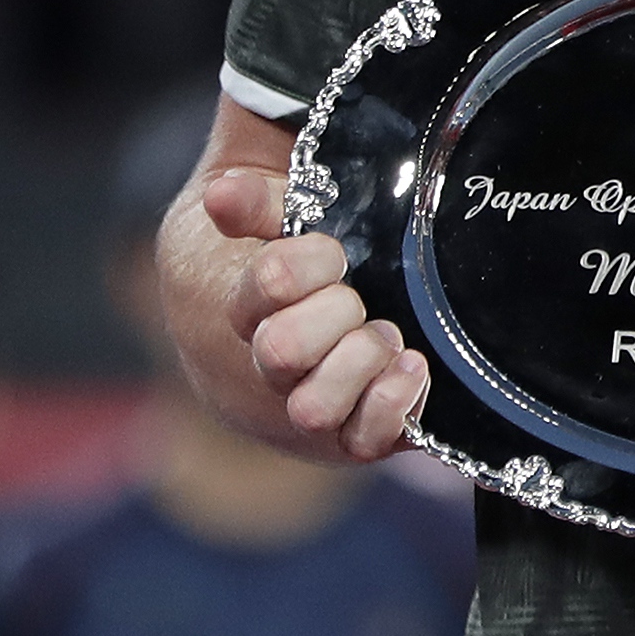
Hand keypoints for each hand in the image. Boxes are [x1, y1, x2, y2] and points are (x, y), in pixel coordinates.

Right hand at [187, 163, 427, 462]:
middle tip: (356, 299)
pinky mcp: (353, 434)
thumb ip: (257, 200)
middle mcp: (272, 362)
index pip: (270, 281)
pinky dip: (391, 405)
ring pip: (315, 408)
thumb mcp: (278, 218)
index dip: (310, 260)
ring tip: (385, 335)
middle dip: (332, 315)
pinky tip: (411, 367)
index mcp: (249, 303)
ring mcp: (312, 401)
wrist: (291, 342)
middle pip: (282, 351)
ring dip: (358, 364)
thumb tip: (223, 194)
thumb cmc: (294, 269)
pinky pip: (364, 441)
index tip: (333, 251)